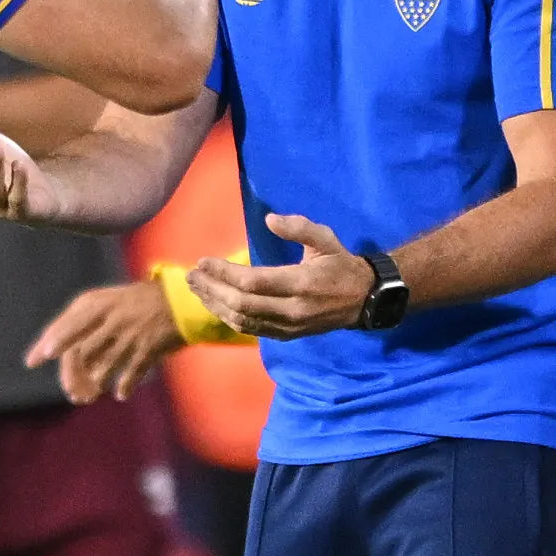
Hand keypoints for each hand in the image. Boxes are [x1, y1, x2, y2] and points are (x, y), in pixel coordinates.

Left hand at [29, 279, 185, 403]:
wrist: (180, 299)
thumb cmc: (136, 302)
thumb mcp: (107, 301)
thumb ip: (82, 320)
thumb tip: (50, 347)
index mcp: (98, 303)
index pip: (65, 326)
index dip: (48, 344)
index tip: (33, 361)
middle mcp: (111, 318)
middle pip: (80, 351)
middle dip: (70, 375)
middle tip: (69, 391)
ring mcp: (130, 334)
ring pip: (102, 367)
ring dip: (94, 386)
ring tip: (90, 395)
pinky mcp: (148, 348)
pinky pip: (130, 374)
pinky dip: (123, 387)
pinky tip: (120, 394)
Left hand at [188, 213, 375, 338]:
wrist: (364, 299)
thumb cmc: (340, 264)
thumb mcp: (325, 238)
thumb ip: (298, 227)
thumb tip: (269, 220)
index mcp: (300, 283)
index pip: (251, 282)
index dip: (223, 273)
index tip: (203, 261)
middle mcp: (291, 309)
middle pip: (240, 304)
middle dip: (211, 289)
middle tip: (191, 275)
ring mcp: (288, 326)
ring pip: (242, 320)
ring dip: (214, 305)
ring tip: (196, 289)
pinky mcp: (286, 335)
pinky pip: (251, 329)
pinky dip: (228, 317)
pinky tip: (215, 304)